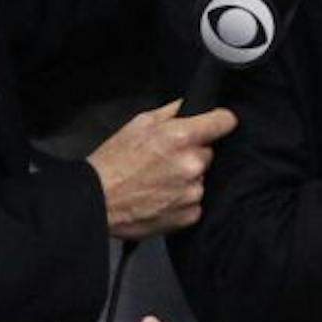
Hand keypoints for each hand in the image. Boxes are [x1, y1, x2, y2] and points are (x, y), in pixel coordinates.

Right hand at [86, 98, 235, 238]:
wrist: (97, 201)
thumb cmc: (113, 162)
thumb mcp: (139, 123)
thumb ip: (171, 111)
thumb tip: (191, 106)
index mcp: (182, 136)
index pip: (225, 121)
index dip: (219, 121)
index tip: (214, 124)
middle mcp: (193, 164)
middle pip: (208, 152)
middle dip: (192, 153)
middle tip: (165, 159)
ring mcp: (193, 191)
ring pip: (201, 177)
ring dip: (186, 178)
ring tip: (158, 181)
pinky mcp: (190, 214)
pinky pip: (195, 201)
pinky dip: (182, 200)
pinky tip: (161, 197)